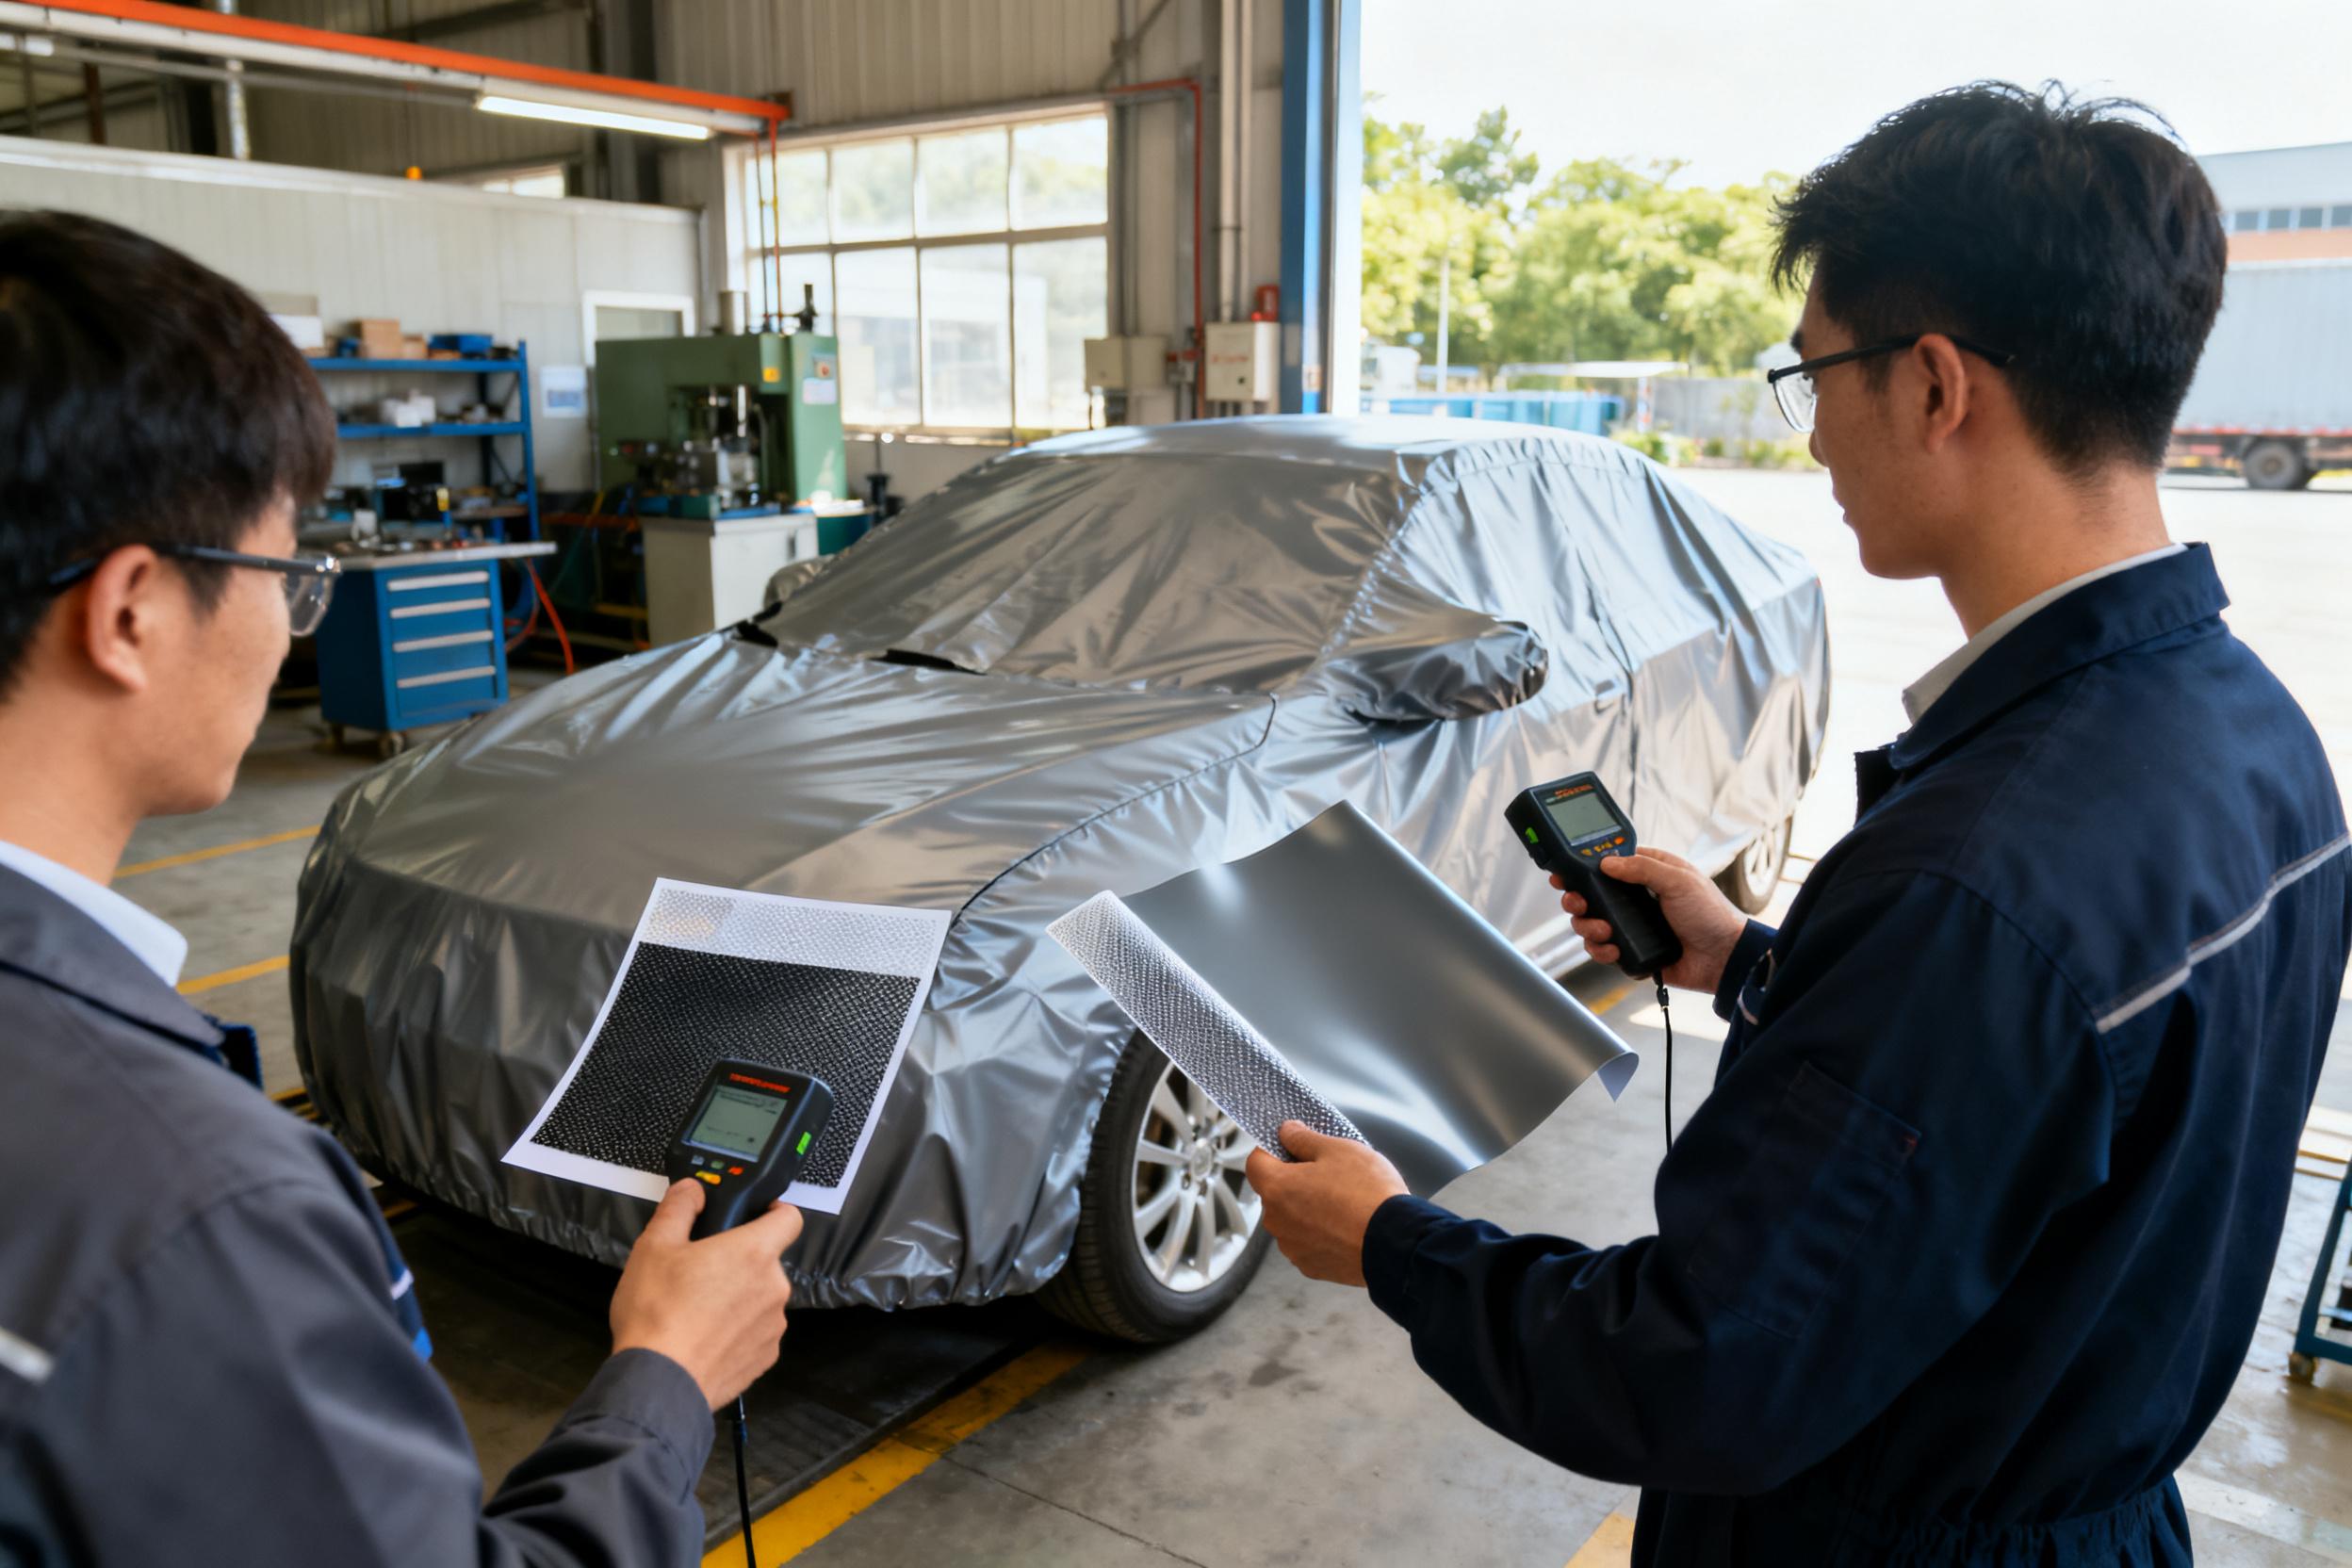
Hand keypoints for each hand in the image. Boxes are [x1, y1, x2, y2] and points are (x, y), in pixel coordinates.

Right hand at [609, 1179, 803, 1408]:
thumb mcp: (654, 1247)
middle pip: (767, 1261)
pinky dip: (738, 1332)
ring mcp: (773, 1325)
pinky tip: (705, 1337)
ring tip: (697, 1310)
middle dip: (740, 1262)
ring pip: (761, 1298)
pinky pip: (757, 1333)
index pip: (790, 1218)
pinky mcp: (765, 1358)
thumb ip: (679, 1208)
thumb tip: (693, 1189)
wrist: (659, 1381)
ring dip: (739, 1299)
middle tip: (701, 1272)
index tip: (756, 1216)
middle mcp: (774, 1287)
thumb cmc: (657, 1312)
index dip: (774, 1212)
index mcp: (754, 1252)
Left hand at [1244, 1121, 1407, 1287]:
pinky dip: (1322, 1233)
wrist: (1396, 1244)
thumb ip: (1304, 1138)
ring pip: (1292, 1218)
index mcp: (1277, 1189)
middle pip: (1275, 1191)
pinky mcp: (1312, 1267)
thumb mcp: (1338, 1149)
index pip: (1255, 1162)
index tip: (1292, 1146)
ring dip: (1308, 1208)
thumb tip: (1287, 1132)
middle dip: (1296, 1179)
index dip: (1272, 1149)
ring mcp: (1293, 1248)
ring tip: (1344, 1202)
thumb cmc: (1368, 1194)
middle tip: (1329, 1172)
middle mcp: (1277, 1222)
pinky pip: (1309, 1241)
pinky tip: (1347, 1224)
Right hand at [1552, 845, 1749, 995]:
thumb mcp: (1680, 880)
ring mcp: (1632, 926)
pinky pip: (1603, 950)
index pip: (1607, 865)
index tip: (1565, 872)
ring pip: (1591, 924)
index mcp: (1648, 874)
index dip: (1583, 868)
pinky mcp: (1632, 952)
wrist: (1724, 958)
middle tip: (1578, 904)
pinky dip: (1601, 951)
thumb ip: (1643, 868)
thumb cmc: (1711, 914)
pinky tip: (1612, 950)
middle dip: (1578, 900)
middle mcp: (1635, 899)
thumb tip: (1607, 863)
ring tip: (1603, 931)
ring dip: (1588, 928)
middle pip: (1591, 895)